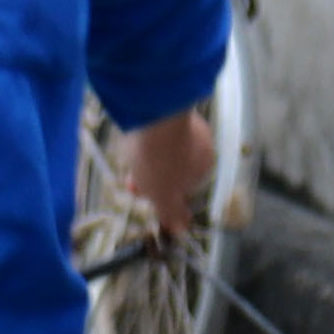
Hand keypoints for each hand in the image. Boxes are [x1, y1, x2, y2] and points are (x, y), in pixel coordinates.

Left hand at [121, 104, 216, 240]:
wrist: (156, 118)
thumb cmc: (161, 163)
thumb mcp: (162, 195)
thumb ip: (172, 212)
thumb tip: (182, 230)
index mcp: (204, 168)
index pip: (182, 185)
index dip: (159, 190)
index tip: (138, 189)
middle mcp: (203, 145)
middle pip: (175, 164)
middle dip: (151, 172)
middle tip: (129, 174)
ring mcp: (191, 122)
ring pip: (169, 144)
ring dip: (150, 151)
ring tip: (131, 152)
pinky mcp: (175, 104)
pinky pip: (163, 124)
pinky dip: (151, 130)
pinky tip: (137, 131)